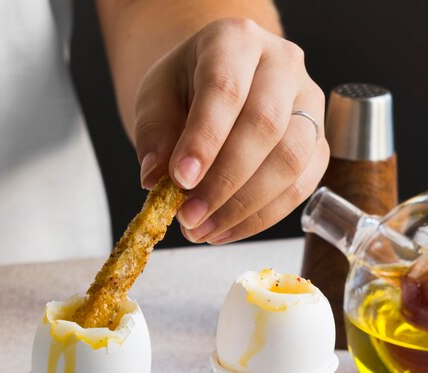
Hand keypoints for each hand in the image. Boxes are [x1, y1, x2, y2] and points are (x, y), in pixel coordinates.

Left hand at [135, 18, 328, 243]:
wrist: (216, 87)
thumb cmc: (185, 90)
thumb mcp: (156, 100)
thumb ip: (153, 136)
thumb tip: (155, 181)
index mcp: (236, 40)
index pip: (225, 89)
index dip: (204, 139)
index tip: (180, 180)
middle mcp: (283, 66)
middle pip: (266, 126)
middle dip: (224, 182)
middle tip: (188, 218)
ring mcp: (309, 105)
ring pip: (290, 162)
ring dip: (243, 208)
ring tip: (201, 231)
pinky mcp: (318, 145)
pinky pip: (300, 188)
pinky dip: (260, 218)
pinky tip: (224, 231)